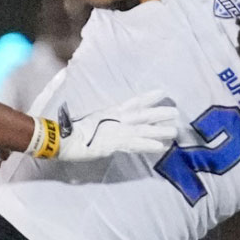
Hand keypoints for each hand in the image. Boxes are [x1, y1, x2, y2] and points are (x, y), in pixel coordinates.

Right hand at [33, 90, 178, 161]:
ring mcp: (117, 131)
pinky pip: (135, 144)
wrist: (63, 139)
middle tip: (176, 112)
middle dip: (160, 113)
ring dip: (159, 130)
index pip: (134, 102)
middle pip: (143, 114)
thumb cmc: (74, 131)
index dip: (149, 97)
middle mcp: (117, 119)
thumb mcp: (94, 121)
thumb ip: (107, 121)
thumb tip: (114, 124)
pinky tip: (161, 147)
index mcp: (111, 112)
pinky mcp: (114, 143)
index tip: (163, 92)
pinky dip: (148, 145)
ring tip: (174, 131)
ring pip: (143, 129)